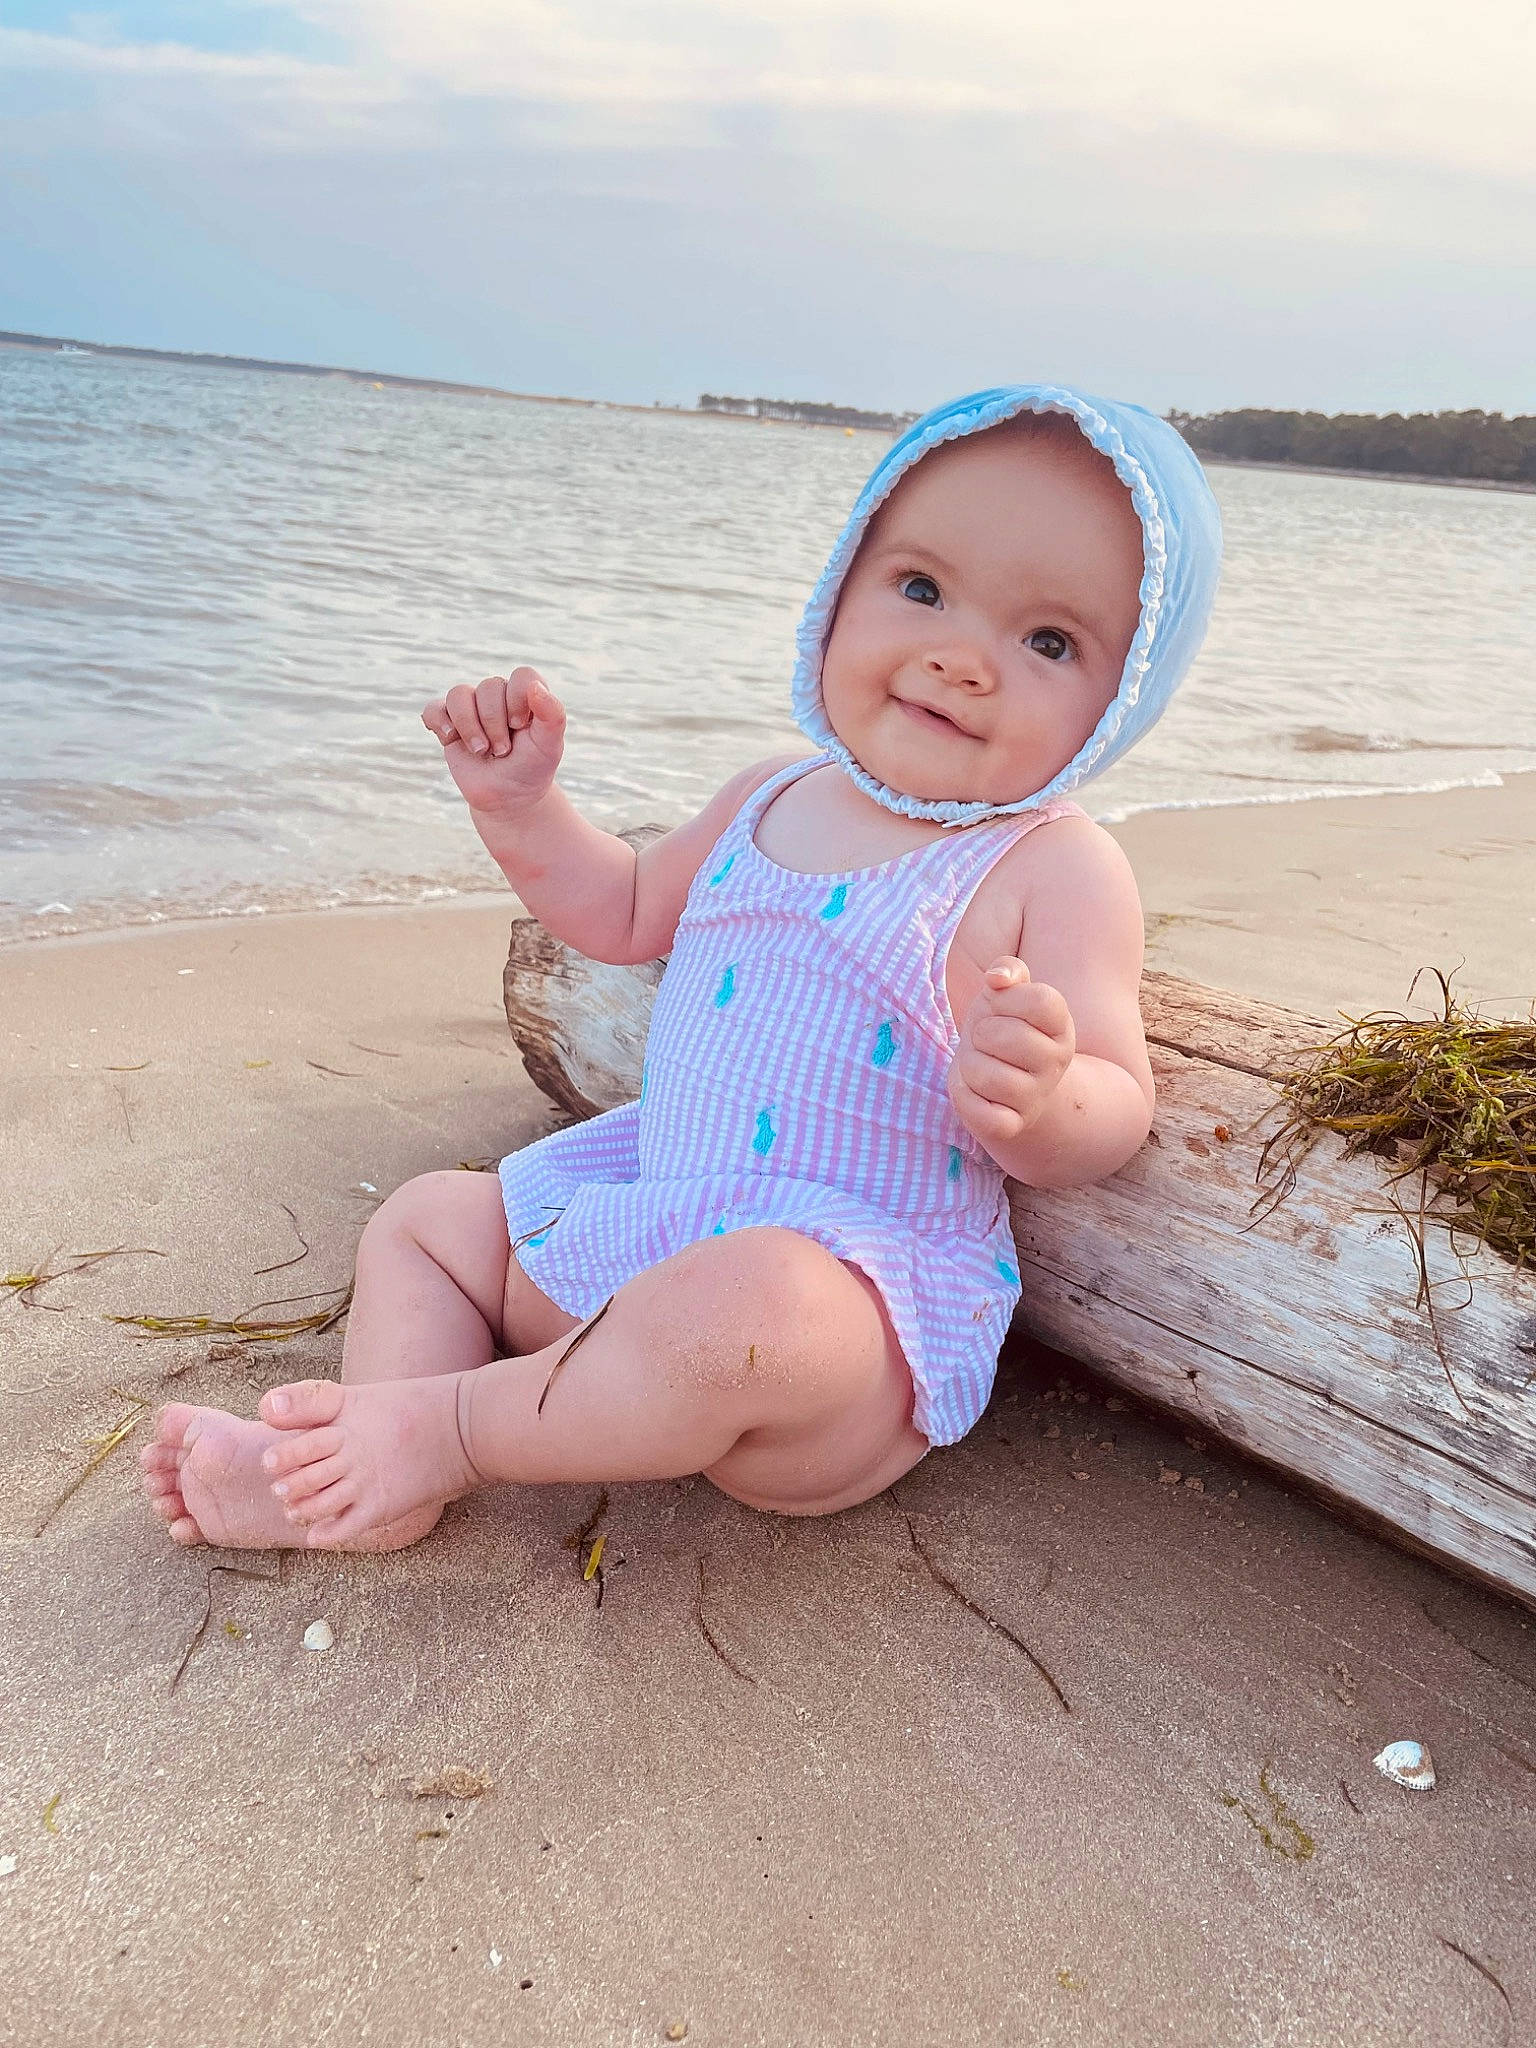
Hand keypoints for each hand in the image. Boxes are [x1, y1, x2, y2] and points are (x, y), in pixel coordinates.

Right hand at [421, 667, 565, 819]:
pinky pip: (434, 709)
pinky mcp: (449, 725)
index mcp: (525, 696)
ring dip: (469, 725)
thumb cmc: (531, 768)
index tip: (521, 725)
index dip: (519, 698)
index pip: (522, 676)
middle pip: (489, 686)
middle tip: (503, 750)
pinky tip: (451, 738)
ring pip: (459, 694)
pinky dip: (440, 722)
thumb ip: (553, 716)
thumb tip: (536, 687)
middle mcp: (498, 697)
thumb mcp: (550, 746)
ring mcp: (471, 710)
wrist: (508, 798)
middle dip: (495, 723)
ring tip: (481, 751)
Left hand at [949, 957, 1075, 1149]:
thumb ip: (1008, 970)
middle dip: (980, 1033)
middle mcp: (1056, 1062)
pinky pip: (984, 1116)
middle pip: (1005, 1036)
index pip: (1039, 1000)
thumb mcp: (1005, 994)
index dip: (1007, 998)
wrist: (1001, 1081)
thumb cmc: (1000, 1027)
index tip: (999, 1007)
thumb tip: (998, 977)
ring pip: (988, 1076)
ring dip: (969, 1065)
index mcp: (1061, 1025)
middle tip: (985, 1040)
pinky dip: (965, 1099)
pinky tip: (970, 1089)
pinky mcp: (1014, 1124)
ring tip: (978, 1064)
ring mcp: (1038, 1096)